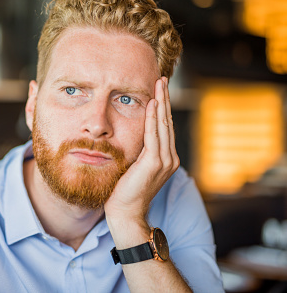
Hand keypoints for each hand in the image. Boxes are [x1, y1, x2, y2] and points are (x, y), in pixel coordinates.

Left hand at [104, 77, 179, 237]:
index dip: (162, 107)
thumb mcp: (132, 166)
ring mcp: (164, 161)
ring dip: (161, 103)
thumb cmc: (124, 191)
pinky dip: (153, 119)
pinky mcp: (154, 164)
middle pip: (167, 122)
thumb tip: (130, 136)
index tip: (158, 90)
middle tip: (162, 79)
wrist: (125, 213)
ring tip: (159, 85)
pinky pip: (154, 136)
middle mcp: (169, 158)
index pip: (164, 127)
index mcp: (165, 159)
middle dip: (164, 99)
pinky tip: (152, 104)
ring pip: (163, 125)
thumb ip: (137, 151)